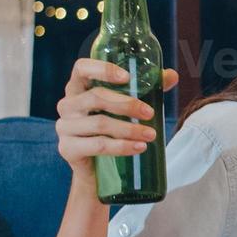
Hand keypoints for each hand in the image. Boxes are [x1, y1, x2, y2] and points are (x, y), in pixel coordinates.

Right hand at [56, 59, 178, 177]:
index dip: (102, 69)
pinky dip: (121, 147)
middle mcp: (67, 104)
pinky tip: (138, 147)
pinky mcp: (68, 148)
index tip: (127, 77)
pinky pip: (98, 145)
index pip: (82, 68)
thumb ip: (149, 88)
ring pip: (99, 123)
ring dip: (129, 129)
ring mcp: (64, 127)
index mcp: (78, 87)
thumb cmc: (112, 127)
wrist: (96, 168)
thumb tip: (172, 75)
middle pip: (96, 97)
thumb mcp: (128, 106)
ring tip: (150, 135)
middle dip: (127, 104)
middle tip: (150, 113)